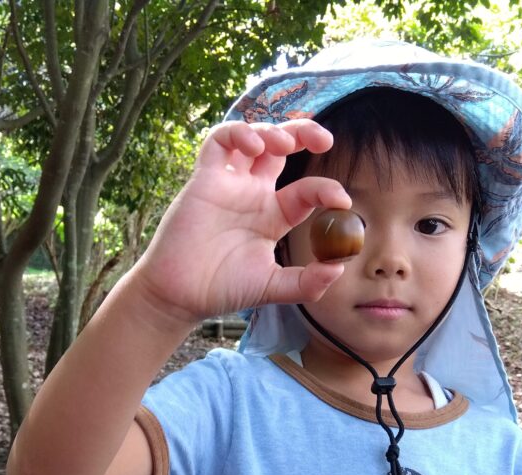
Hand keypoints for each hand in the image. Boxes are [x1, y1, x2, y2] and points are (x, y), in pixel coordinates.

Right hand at [132, 119, 353, 324]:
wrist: (180, 296)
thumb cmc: (222, 291)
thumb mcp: (271, 287)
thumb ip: (305, 282)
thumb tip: (338, 268)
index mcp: (273, 217)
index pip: (306, 191)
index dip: (327, 190)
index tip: (341, 201)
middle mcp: (253, 195)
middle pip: (282, 150)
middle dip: (304, 134)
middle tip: (324, 140)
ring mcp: (228, 185)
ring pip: (252, 139)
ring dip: (272, 131)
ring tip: (284, 144)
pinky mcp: (203, 180)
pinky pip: (218, 143)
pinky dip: (237, 134)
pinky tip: (253, 146)